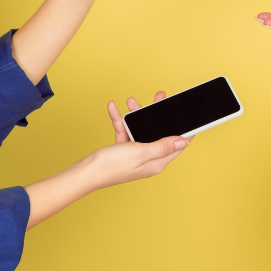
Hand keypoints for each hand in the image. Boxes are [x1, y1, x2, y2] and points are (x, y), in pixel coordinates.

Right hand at [24, 91, 188, 229]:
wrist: (83, 174)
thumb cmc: (111, 167)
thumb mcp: (140, 152)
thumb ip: (162, 146)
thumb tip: (184, 142)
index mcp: (157, 162)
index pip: (177, 144)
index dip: (184, 129)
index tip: (187, 114)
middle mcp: (149, 158)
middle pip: (159, 132)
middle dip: (157, 114)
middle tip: (158, 97)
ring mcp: (136, 154)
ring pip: (141, 129)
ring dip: (136, 114)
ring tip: (131, 101)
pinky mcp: (123, 150)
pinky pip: (125, 131)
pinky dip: (120, 120)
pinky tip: (113, 107)